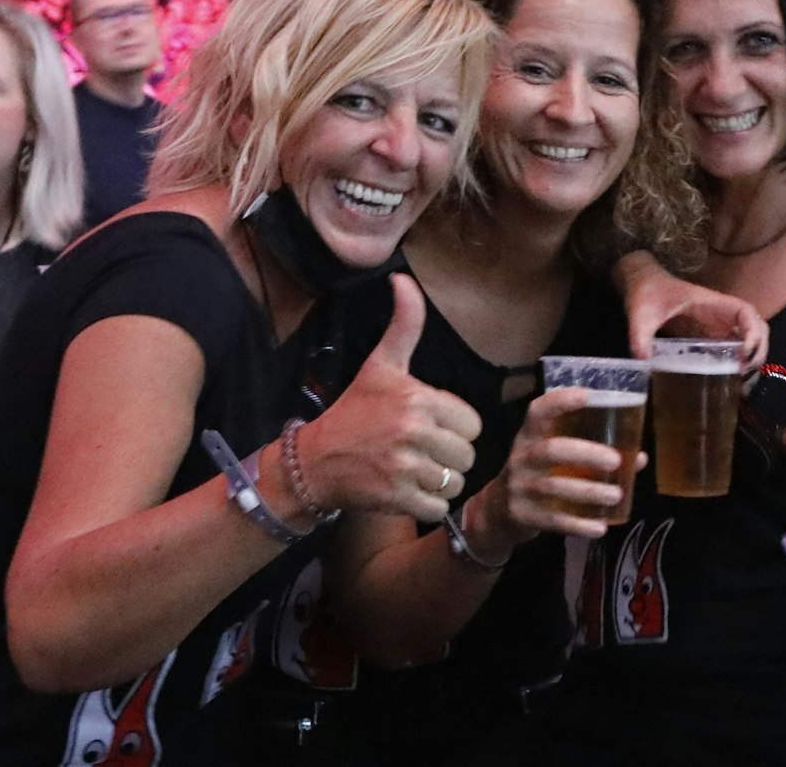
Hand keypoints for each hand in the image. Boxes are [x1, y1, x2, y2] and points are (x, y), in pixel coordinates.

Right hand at [294, 275, 481, 523]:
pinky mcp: (397, 498)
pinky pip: (439, 508)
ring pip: (455, 482)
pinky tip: (406, 491)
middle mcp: (413, 430)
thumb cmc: (354, 411)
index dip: (453, 429)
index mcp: (418, 397)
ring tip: (412, 471)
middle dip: (448, 458)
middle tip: (419, 452)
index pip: (472, 424)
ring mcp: (405, 467)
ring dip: (439, 483)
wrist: (313, 461)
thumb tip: (403, 277)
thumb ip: (403, 325)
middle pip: (467, 455)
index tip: (426, 427)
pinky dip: (428, 505)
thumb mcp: (380, 366)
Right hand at [485, 385, 642, 542]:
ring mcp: (518, 488)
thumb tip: (639, 457)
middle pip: (551, 450)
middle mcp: (521, 458)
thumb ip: (590, 455)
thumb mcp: (551, 460)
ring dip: (588, 492)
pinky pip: (552, 520)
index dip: (559, 402)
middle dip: (584, 453)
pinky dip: (578, 524)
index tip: (587, 396)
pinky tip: (600, 527)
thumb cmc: (535, 476)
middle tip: (615, 460)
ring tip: (617, 495)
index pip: (538, 412)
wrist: (496, 513)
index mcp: (529, 437)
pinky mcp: (521, 516)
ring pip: (553, 487)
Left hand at [621, 259, 766, 367]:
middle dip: (759, 347)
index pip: (745, 311)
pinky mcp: (710, 331)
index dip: (753, 330)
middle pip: (756, 324)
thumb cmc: (646, 293)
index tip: (745, 352)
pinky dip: (741, 356)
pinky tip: (732, 372)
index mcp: (710, 303)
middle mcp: (719, 312)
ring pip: (749, 334)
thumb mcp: (641, 314)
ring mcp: (717, 322)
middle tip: (747, 370)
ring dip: (754, 352)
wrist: (642, 285)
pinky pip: (734, 343)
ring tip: (743, 374)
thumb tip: (644, 359)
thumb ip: (640, 335)